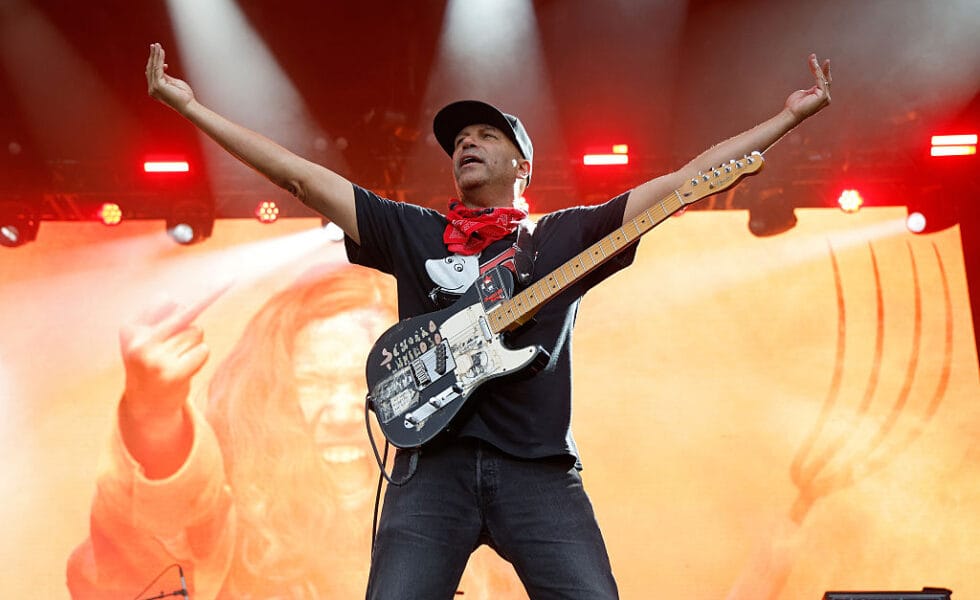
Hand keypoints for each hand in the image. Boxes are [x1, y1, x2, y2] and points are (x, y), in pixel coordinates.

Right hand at [120, 284, 227, 425]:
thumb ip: (158, 314)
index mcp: (129, 329)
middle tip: (224, 285)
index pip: (163, 302)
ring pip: (195, 332)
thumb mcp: (146, 336)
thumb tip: (167, 298)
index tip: (227, 279)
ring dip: (192, 343)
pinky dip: (199, 356)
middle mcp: (139, 343)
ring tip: (177, 358)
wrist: (146, 405)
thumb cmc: (151, 361)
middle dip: (199, 309)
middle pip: (184, 314)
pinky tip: (184, 368)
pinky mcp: (173, 374)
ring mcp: (155, 360)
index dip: (188, 295)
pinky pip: (203, 350)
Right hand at [145, 42, 194, 112]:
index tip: (159, 53)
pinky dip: (159, 59)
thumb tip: (162, 66)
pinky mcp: (158, 85)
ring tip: (157, 45)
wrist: (188, 106)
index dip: (154, 62)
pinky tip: (161, 52)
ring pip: (153, 67)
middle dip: (153, 56)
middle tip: (154, 45)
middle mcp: (152, 89)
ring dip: (155, 55)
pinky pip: (158, 68)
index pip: (152, 73)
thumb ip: (165, 76)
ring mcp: (154, 88)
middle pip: (150, 68)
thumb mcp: (173, 83)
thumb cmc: (184, 96)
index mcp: (155, 89)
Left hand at [785, 53, 831, 121]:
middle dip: (823, 68)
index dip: (822, 72)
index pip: (824, 82)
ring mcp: (825, 97)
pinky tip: (813, 64)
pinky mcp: (823, 96)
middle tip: (819, 58)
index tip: (819, 63)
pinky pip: (820, 80)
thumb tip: (814, 86)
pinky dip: (817, 70)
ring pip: (823, 78)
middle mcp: (826, 98)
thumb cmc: (794, 105)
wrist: (791, 114)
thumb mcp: (804, 94)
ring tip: (812, 58)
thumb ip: (810, 90)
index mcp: (821, 97)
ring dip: (817, 67)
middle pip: (826, 79)